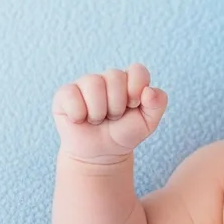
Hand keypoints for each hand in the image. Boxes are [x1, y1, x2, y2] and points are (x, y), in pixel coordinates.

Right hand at [52, 63, 167, 164]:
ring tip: (98, 119)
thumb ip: (157, 103)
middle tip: (114, 117)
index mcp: (130, 80)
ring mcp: (85, 83)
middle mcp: (107, 77)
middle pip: (115, 76)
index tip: (134, 106)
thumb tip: (148, 90)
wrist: (102, 153)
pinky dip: (79, 114)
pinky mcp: (65, 94)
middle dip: (117, 105)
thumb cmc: (125, 133)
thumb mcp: (148, 122)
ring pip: (93, 83)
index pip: (137, 70)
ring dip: (99, 111)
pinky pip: (71, 95)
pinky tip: (81, 120)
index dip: (136, 88)